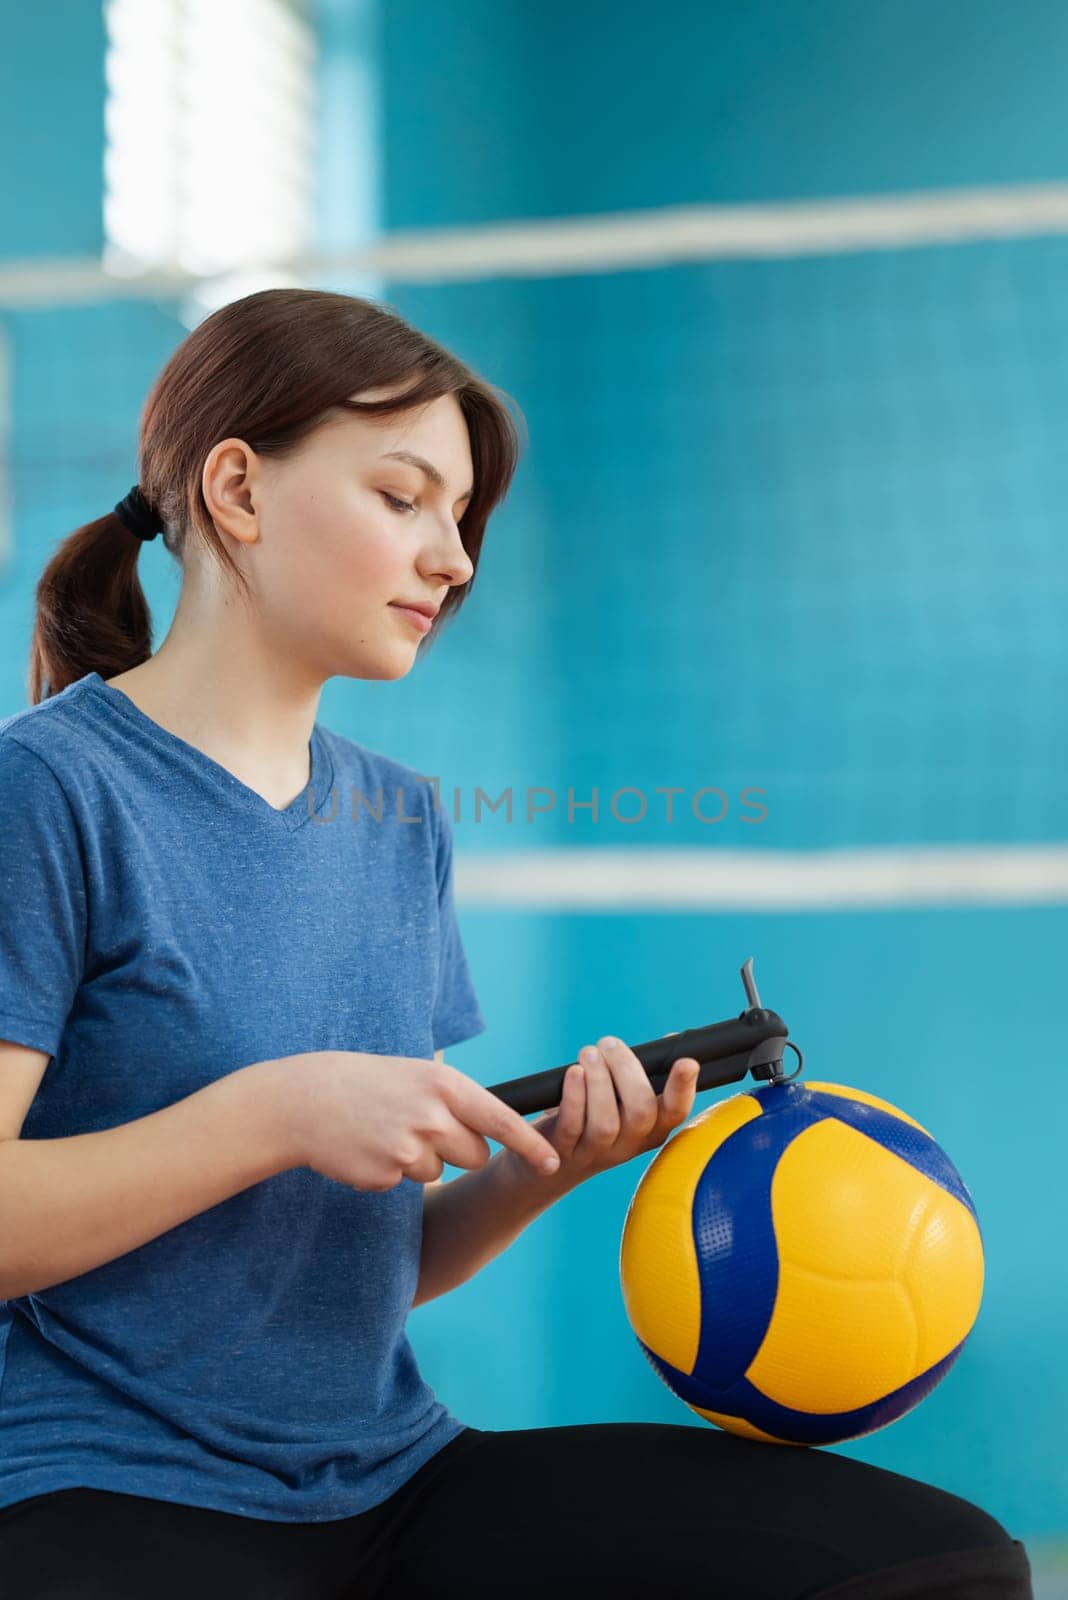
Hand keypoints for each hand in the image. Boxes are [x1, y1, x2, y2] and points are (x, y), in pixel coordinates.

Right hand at [261, 1050, 561, 1190]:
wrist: (305, 1100)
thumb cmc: (364, 1083)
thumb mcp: (415, 1074)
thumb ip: (451, 1097)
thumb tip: (491, 1121)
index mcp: (445, 1084)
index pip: (501, 1119)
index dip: (530, 1144)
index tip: (552, 1162)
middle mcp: (433, 1116)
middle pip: (475, 1155)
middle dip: (459, 1151)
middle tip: (423, 1128)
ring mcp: (410, 1148)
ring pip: (439, 1171)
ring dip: (420, 1160)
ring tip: (387, 1132)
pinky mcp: (388, 1174)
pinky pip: (406, 1182)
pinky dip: (391, 1170)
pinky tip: (368, 1147)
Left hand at [507, 1035, 700, 1186]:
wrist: (546, 1165)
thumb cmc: (592, 1117)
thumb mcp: (621, 1101)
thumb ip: (643, 1075)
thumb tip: (670, 1042)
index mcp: (651, 1129)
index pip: (676, 1112)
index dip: (684, 1089)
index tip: (686, 1062)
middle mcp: (629, 1145)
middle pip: (641, 1113)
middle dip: (627, 1070)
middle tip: (609, 1043)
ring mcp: (596, 1152)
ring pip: (605, 1123)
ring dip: (598, 1081)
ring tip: (589, 1052)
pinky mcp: (563, 1151)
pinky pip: (572, 1126)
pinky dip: (574, 1096)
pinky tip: (573, 1072)